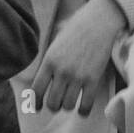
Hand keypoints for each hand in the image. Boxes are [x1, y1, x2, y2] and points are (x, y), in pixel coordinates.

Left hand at [30, 0, 126, 115]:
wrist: (98, 22)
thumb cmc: (75, 30)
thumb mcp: (55, 43)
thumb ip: (48, 62)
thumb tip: (42, 81)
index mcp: (49, 61)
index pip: (36, 91)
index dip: (36, 103)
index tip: (38, 106)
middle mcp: (62, 71)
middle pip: (52, 103)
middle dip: (54, 105)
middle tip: (57, 101)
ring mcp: (78, 76)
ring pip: (68, 106)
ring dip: (68, 106)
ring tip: (70, 100)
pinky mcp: (93, 79)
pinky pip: (86, 105)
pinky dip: (83, 110)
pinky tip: (83, 107)